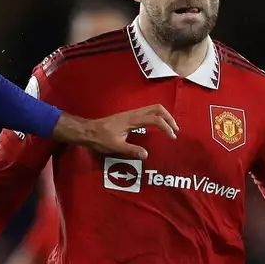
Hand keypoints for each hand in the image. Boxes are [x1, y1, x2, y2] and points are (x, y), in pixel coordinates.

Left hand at [57, 105, 177, 159]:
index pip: (155, 119)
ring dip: (164, 116)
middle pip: (157, 108)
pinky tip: (158, 126)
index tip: (172, 137)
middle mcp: (134, 113)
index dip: (166, 127)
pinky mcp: (130, 116)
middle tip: (175, 130)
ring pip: (153, 108)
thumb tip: (146, 155)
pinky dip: (157, 116)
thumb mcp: (116, 146)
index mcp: (132, 120)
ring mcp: (132, 113)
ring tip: (170, 128)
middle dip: (169, 117)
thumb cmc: (101, 138)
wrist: (89, 131)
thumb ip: (132, 150)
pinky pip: (148, 112)